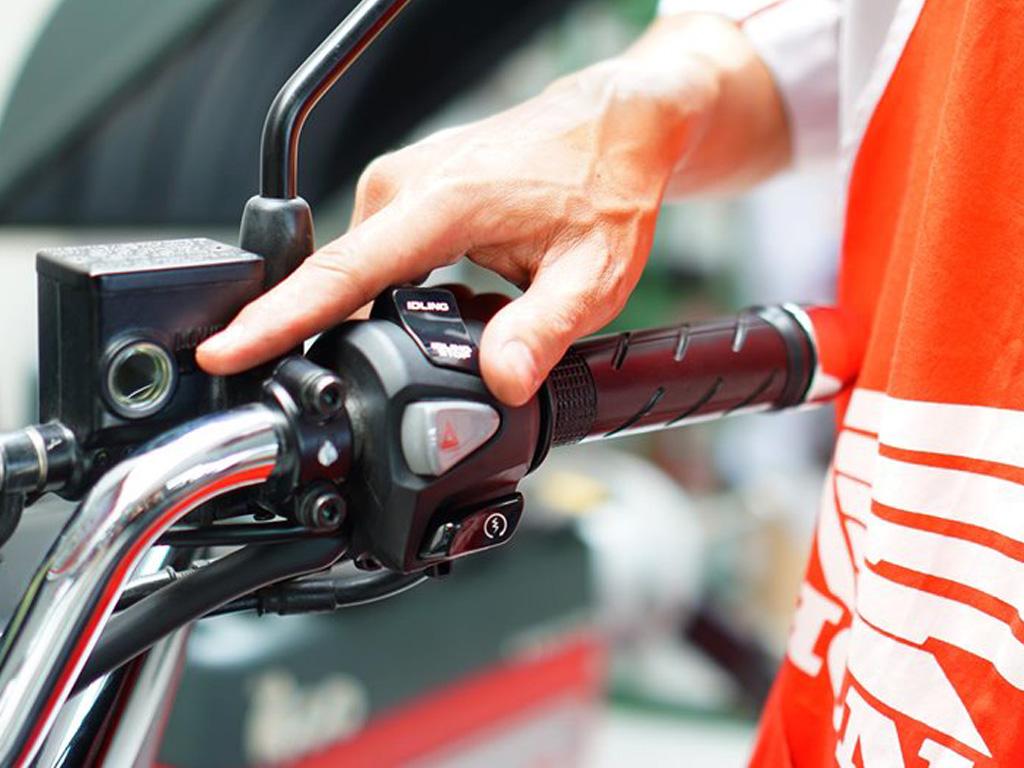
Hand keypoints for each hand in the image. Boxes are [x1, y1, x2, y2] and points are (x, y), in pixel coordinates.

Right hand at [197, 14, 788, 404]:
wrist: (613, 127)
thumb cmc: (601, 183)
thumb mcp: (589, 274)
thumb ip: (540, 333)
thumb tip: (499, 384)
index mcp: (438, 205)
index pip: (339, 275)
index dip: (275, 321)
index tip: (223, 349)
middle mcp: (403, 189)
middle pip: (343, 286)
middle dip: (347, 345)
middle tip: (392, 391)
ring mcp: (400, 186)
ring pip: (362, 275)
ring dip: (381, 320)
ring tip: (440, 337)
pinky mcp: (407, 194)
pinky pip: (377, 257)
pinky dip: (393, 294)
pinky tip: (436, 310)